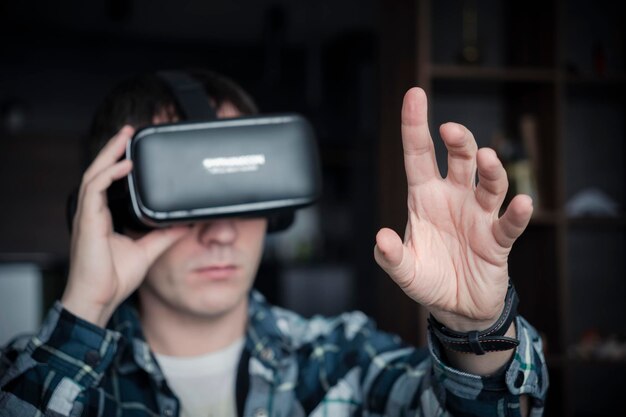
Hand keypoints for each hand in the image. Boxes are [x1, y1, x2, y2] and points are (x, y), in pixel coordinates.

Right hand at [62, 126, 187, 326]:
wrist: (100, 298)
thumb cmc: (115, 277)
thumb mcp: (149, 249)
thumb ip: (165, 234)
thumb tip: (186, 222)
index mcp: (104, 216)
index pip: (108, 181)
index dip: (118, 162)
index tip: (133, 149)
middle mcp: (94, 212)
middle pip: (100, 171)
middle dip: (113, 149)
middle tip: (128, 131)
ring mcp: (88, 215)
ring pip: (94, 173)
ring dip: (109, 154)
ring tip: (124, 137)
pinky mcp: (88, 220)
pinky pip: (95, 189)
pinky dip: (109, 174)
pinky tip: (123, 165)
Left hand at [374, 88, 532, 331]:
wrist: (457, 308)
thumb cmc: (429, 279)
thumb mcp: (404, 271)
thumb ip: (391, 257)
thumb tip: (381, 238)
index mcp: (424, 198)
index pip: (418, 155)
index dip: (415, 126)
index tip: (414, 94)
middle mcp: (453, 199)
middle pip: (459, 159)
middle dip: (458, 140)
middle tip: (450, 130)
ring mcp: (477, 216)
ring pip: (489, 182)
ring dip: (490, 169)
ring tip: (485, 158)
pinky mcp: (498, 240)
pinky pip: (509, 222)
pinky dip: (516, 213)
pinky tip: (521, 203)